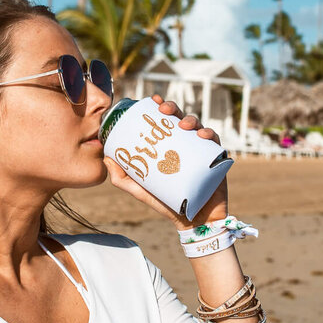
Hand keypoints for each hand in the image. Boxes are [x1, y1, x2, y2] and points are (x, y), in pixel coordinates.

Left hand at [102, 93, 229, 229]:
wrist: (192, 222)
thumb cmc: (166, 203)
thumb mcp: (139, 189)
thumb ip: (122, 177)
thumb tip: (106, 157)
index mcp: (168, 146)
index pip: (164, 121)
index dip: (160, 107)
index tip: (153, 100)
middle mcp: (185, 144)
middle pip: (179, 118)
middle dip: (173, 108)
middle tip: (164, 110)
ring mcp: (201, 150)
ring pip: (197, 125)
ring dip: (190, 119)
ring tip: (183, 125)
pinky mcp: (216, 159)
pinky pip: (215, 141)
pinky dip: (209, 134)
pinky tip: (202, 135)